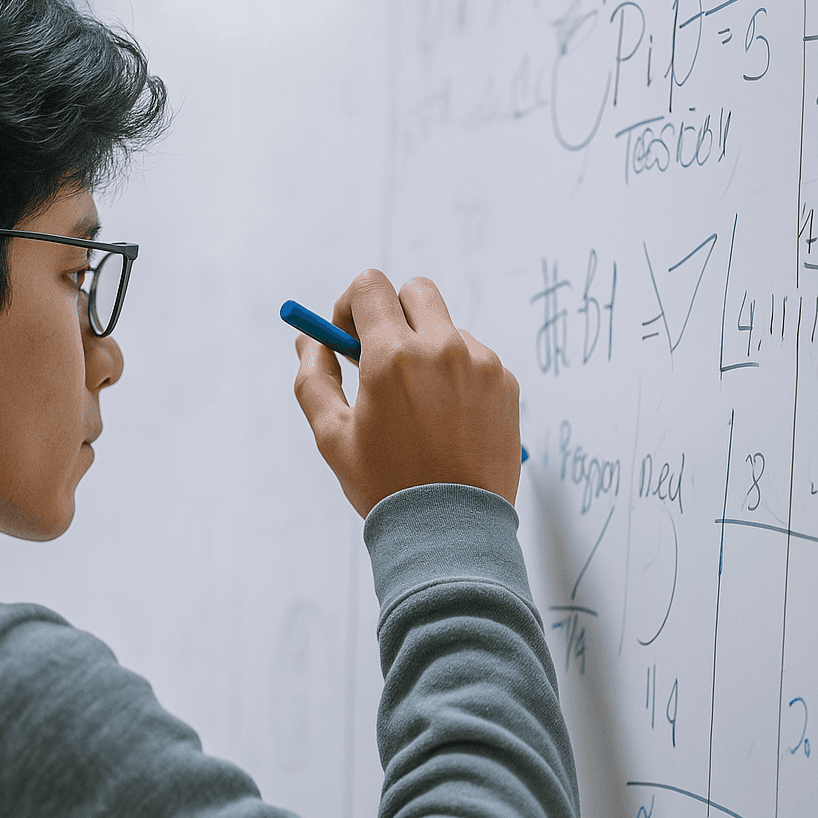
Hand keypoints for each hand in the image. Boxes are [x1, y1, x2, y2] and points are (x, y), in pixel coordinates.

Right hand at [292, 269, 520, 517]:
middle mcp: (443, 349)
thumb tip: (310, 340)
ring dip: (426, 348)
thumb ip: (314, 378)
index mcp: (393, 357)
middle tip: (380, 355)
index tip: (348, 335)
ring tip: (417, 406)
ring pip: (446, 328)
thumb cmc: (385, 484)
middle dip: (392, 313)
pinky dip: (457, 374)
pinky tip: (446, 420)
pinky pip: (475, 358)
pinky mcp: (507, 383)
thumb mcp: (332, 435)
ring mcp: (481, 364)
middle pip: (415, 291)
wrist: (451, 531)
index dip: (350, 304)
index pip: (370, 286)